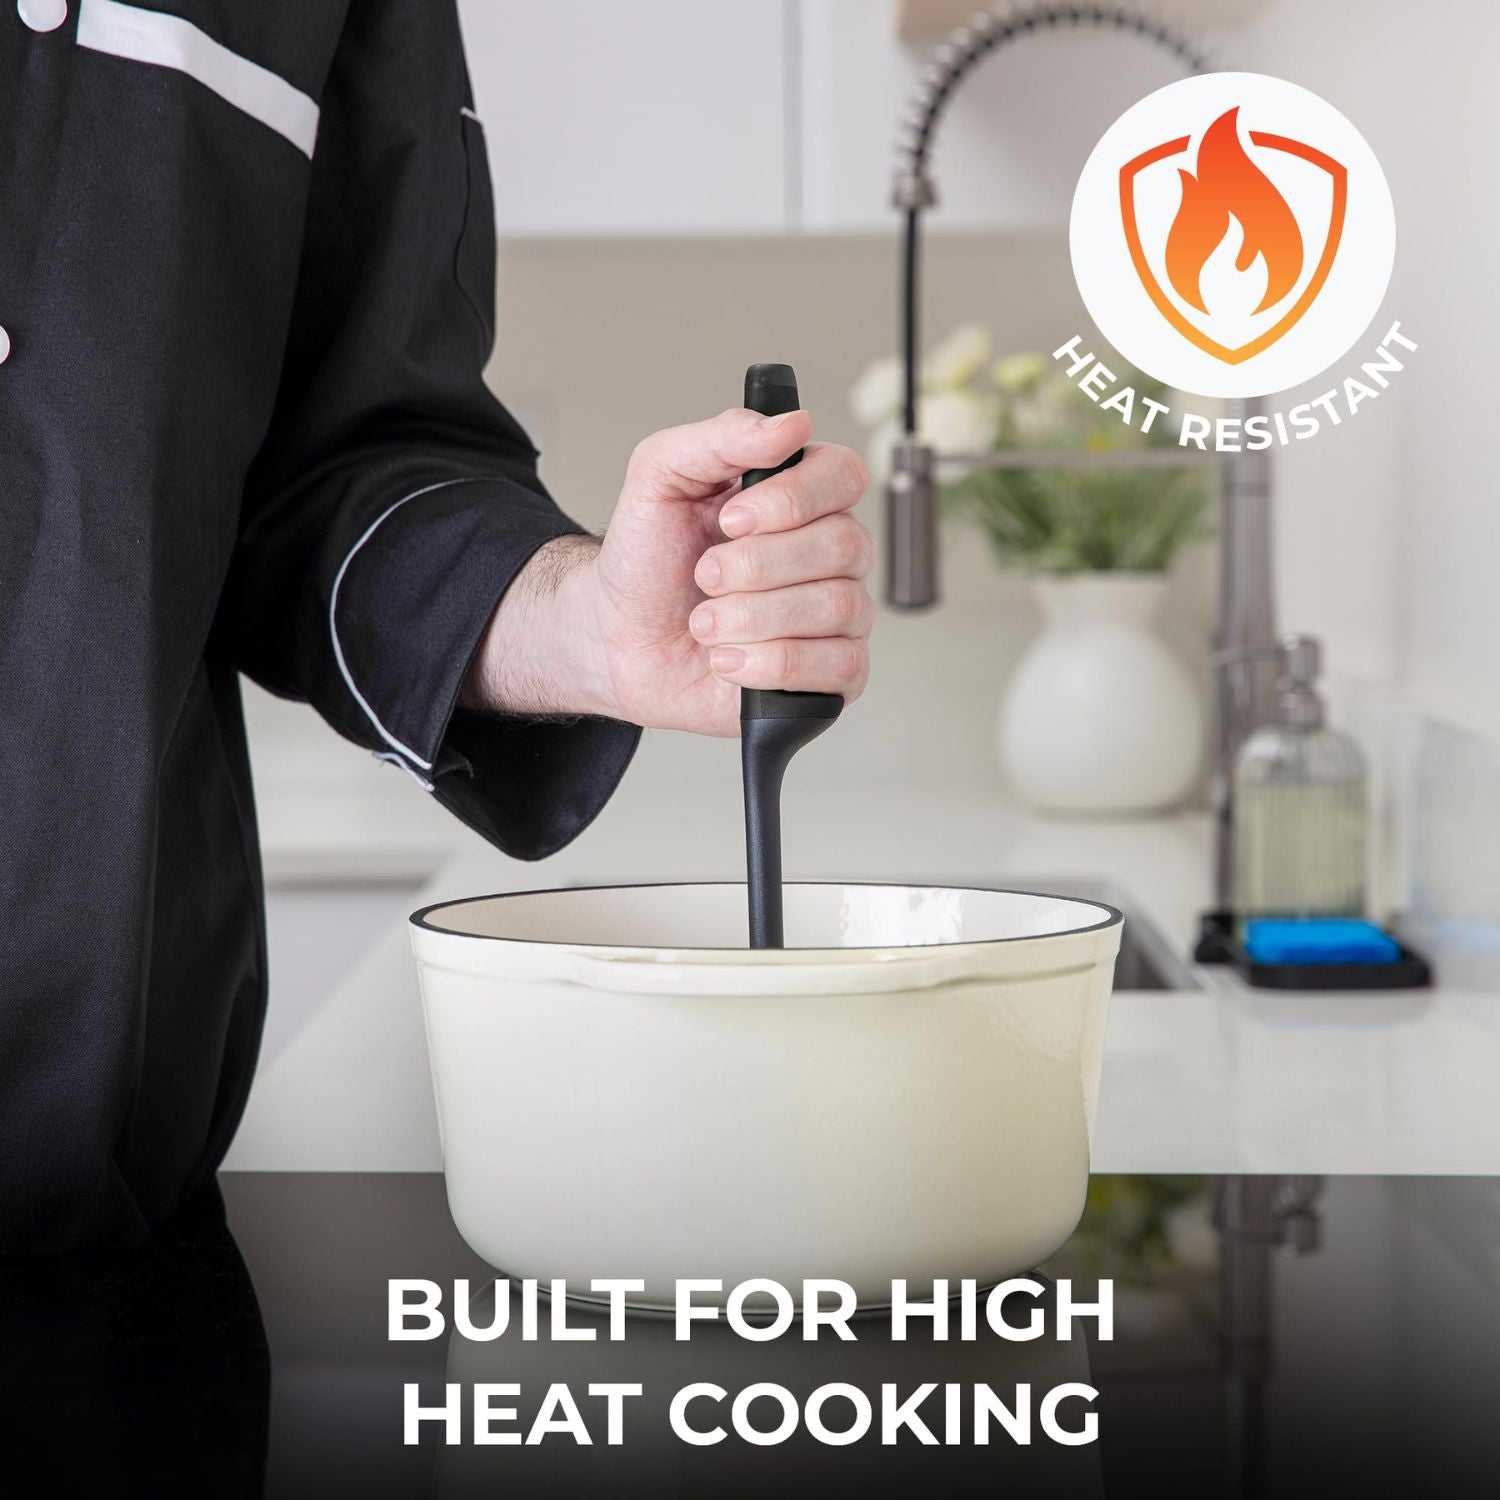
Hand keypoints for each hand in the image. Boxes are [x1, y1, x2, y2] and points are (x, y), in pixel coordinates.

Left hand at [464, 407, 873, 735]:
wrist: (619, 639)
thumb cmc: (647, 560)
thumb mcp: (660, 476)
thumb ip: (720, 438)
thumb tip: (792, 423)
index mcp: (802, 496)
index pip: (844, 475)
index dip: (792, 499)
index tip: (730, 518)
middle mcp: (832, 552)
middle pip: (843, 545)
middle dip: (756, 566)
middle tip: (705, 576)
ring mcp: (839, 615)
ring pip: (837, 607)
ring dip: (751, 618)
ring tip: (705, 623)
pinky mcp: (833, 674)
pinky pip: (838, 667)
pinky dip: (768, 664)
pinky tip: (728, 660)